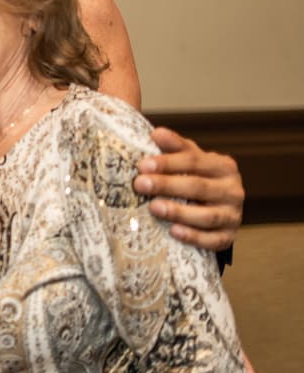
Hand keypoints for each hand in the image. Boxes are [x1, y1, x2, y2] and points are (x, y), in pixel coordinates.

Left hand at [133, 126, 242, 250]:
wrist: (218, 208)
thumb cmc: (198, 178)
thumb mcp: (190, 160)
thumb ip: (175, 147)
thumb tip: (156, 133)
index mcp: (223, 167)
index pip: (194, 162)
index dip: (168, 162)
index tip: (143, 165)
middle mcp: (232, 190)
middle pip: (198, 187)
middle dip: (167, 185)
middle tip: (140, 184)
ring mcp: (233, 215)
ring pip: (207, 215)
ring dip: (179, 212)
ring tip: (154, 208)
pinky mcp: (228, 237)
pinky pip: (213, 240)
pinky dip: (194, 236)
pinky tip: (174, 232)